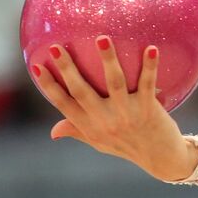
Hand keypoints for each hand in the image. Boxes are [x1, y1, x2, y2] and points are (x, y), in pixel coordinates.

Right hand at [31, 37, 197, 181]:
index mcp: (89, 126)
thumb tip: (53, 131)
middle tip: (57, 47)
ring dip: (108, 60)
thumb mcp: (99, 142)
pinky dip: (150, 66)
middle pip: (81, 91)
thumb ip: (78, 131)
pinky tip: (152, 48)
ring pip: (114, 83)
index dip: (48, 86)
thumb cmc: (128, 146)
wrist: (161, 158)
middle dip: (67, 69)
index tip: (36, 66)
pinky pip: (148, 83)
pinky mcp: (149, 109)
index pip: (63, 104)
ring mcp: (127, 114)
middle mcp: (105, 121)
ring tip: (102, 39)